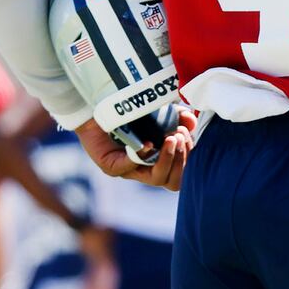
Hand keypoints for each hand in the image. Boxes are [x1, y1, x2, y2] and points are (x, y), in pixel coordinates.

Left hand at [78, 114, 192, 189]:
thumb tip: (191, 122)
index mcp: (160, 162)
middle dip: (182, 160)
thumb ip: (179, 116)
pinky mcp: (111, 166)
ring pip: (157, 179)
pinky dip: (142, 155)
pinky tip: (147, 143)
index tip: (186, 134)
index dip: (188, 157)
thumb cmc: (131, 112)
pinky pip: (129, 167)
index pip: (181, 173)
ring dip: (168, 159)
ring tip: (169, 138)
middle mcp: (146, 170)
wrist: (97, 106)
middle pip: (174, 182)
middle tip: (178, 136)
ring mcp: (129, 171)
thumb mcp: (161, 112)